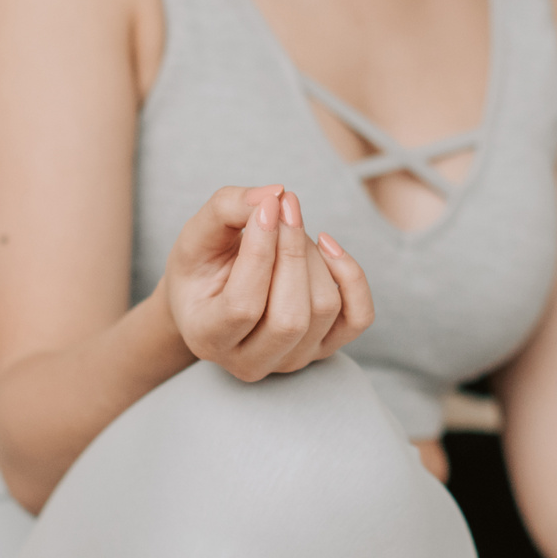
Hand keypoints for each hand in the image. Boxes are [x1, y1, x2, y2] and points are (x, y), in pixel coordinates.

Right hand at [161, 185, 375, 382]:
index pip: (243, 305)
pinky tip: (328, 248)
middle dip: (293, 251)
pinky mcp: (324, 348)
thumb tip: (275, 195)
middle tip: (284, 208)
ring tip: (292, 230)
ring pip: (323, 309)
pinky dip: (351, 276)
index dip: (261, 250)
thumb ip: (226, 208)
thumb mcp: (198, 234)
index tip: (268, 204)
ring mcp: (290, 360)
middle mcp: (249, 362)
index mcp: (207, 337)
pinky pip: (358, 316)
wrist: (215, 296)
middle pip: (291, 316)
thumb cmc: (203, 266)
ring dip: (314, 255)